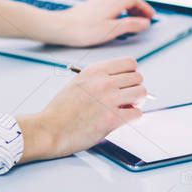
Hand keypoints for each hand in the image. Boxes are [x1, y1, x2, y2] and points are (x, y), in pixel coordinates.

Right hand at [17, 57, 145, 162]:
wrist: (50, 129)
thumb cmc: (61, 109)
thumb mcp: (78, 82)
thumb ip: (99, 79)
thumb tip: (121, 81)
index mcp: (94, 71)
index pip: (130, 63)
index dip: (131, 73)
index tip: (127, 82)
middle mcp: (103, 82)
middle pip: (138, 77)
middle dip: (135, 87)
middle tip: (128, 97)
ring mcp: (109, 100)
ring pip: (141, 93)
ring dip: (137, 101)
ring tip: (127, 107)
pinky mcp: (112, 119)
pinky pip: (137, 113)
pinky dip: (133, 116)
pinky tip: (123, 118)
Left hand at [43, 0, 154, 47]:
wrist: (61, 27)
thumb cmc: (84, 30)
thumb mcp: (112, 30)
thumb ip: (131, 25)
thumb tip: (145, 22)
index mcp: (114, 1)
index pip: (135, 1)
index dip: (145, 8)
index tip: (151, 16)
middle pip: (127, 0)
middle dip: (137, 9)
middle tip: (144, 19)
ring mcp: (97, 0)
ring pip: (117, 2)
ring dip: (127, 10)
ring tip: (131, 20)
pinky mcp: (90, 6)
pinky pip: (109, 5)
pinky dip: (117, 11)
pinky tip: (114, 20)